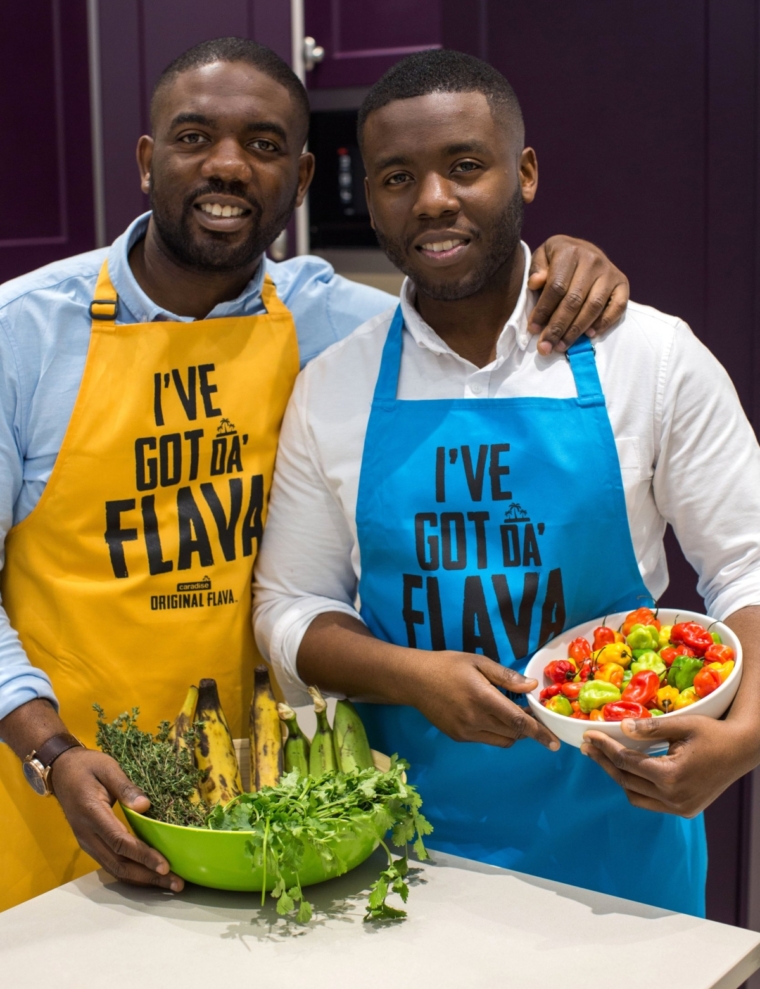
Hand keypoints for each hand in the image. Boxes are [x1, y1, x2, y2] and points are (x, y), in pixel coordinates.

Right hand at [50, 747, 183, 890]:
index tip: (165, 866)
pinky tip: (150, 875)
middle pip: (119, 864)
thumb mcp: (107, 768)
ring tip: (168, 884)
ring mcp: (88, 843)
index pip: (120, 842)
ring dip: (142, 879)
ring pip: (115, 869)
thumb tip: (145, 806)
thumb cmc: (86, 766)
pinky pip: (112, 864)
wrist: (61, 771)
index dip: (143, 856)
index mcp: (92, 814)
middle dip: (148, 876)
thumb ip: (125, 787)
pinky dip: (132, 873)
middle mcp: (88, 835)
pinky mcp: (91, 844)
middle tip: (176, 884)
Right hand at [408, 650, 559, 749]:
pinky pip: (486, 739)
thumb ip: (506, 677)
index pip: (517, 722)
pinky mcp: (458, 737)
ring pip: (502, 740)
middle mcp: (475, 720)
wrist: (414, 680)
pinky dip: (495, 732)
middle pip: (513, 734)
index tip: (554, 743)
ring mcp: (466, 731)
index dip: (538, 733)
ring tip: (511, 714)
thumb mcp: (478, 663)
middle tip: (531, 713)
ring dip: (512, 732)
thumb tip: (531, 687)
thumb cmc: (448, 666)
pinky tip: (489, 715)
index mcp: (483, 698)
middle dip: (527, 728)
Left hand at [527, 236, 628, 354]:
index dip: (544, 310)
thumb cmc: (557, 258)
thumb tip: (535, 283)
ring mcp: (609, 272)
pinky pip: (617, 307)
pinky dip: (604, 323)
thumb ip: (536, 269)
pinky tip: (589, 335)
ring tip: (562, 345)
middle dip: (558, 327)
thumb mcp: (542, 256)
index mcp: (569, 251)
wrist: (583, 249)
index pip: (556, 287)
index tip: (533, 329)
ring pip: (593, 307)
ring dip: (576, 330)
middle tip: (546, 346)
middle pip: (574, 300)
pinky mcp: (622, 283)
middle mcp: (593, 260)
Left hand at [581, 715, 754, 815]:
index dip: (605, 747)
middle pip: (626, 780)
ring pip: (636, 796)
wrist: (742, 750)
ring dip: (618, 777)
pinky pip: (651, 802)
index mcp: (671, 776)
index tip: (589, 735)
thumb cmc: (713, 733)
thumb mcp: (682, 725)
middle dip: (604, 762)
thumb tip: (622, 726)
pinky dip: (636, 787)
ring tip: (604, 757)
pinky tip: (628, 770)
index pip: (627, 761)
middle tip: (588, 746)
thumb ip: (650, 728)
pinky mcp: (685, 810)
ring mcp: (680, 808)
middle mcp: (674, 798)